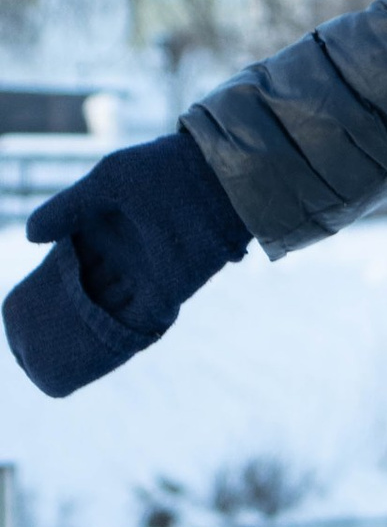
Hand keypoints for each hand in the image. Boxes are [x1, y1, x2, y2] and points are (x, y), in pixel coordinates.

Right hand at [4, 132, 251, 399]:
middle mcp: (125, 255)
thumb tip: (29, 236)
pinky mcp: (168, 293)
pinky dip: (116, 337)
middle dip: (65, 309)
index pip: (71, 260)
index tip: (28, 296)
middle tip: (34, 333)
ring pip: (107, 309)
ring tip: (52, 351)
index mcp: (107, 228)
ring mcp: (146, 275)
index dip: (51, 277)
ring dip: (85, 328)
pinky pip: (136, 324)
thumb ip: (68, 209)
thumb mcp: (108, 183)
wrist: (217, 181)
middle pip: (87, 289)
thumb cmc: (166, 172)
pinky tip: (90, 354)